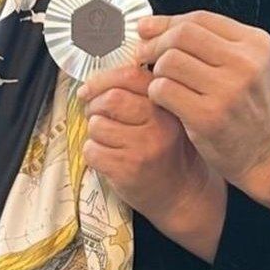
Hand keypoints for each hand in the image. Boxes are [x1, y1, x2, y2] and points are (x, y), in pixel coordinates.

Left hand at [78, 65, 208, 221]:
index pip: (130, 76)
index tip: (88, 89)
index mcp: (166, 105)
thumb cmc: (166, 152)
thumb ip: (139, 95)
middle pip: (110, 98)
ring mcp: (143, 147)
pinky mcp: (127, 169)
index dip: (102, 80)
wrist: (181, 194)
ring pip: (97, 125)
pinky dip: (93, 154)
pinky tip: (109, 159)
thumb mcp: (164, 117)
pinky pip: (92, 151)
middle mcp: (158, 124)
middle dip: (94, 106)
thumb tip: (95, 83)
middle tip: (96, 116)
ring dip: (95, 133)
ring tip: (109, 141)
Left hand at [136, 11, 269, 185]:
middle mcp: (245, 63)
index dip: (167, 22)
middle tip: (146, 55)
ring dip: (157, 71)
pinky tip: (165, 101)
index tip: (148, 29)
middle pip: (182, 35)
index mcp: (255, 44)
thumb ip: (209, 44)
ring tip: (162, 82)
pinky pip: (164, 89)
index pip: (200, 18)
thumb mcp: (246, 67)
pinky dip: (156, 93)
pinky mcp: (208, 115)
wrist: (268, 153)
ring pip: (170, 61)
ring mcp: (228, 90)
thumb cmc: (249, 110)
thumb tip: (152, 25)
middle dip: (156, 43)